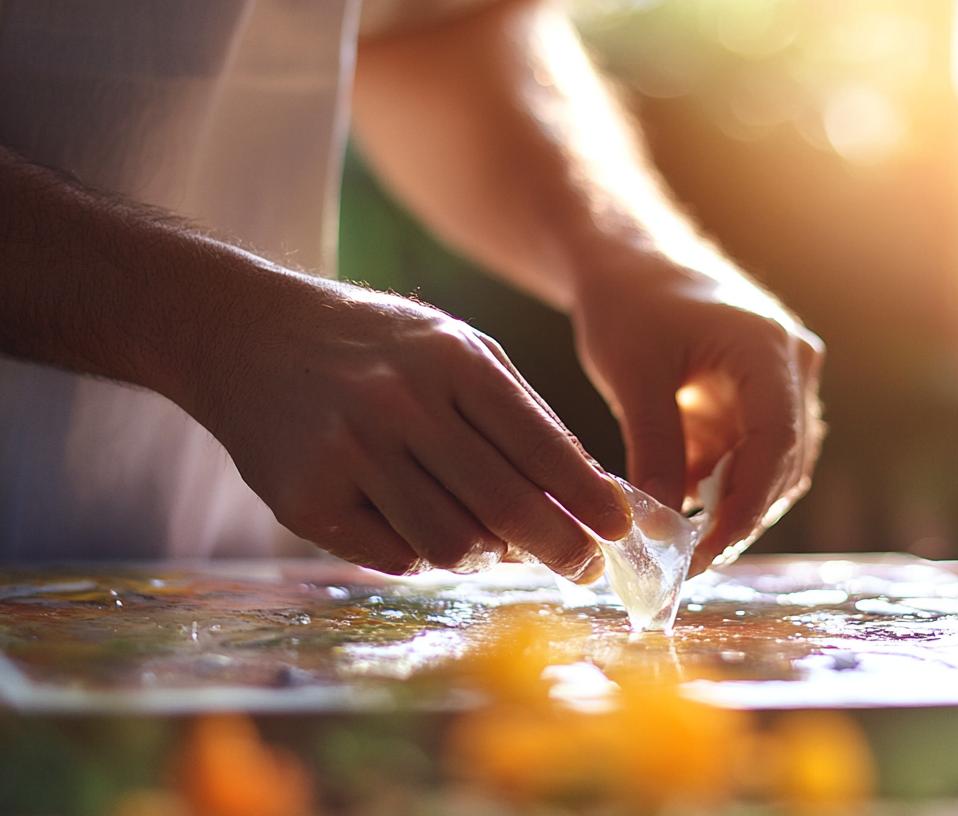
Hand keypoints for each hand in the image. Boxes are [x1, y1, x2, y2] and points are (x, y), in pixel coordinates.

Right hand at [187, 273, 631, 577]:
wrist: (248, 335)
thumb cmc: (378, 347)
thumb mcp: (457, 350)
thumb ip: (522, 414)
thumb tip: (589, 490)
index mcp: (454, 362)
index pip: (544, 447)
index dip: (591, 500)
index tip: (621, 532)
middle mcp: (402, 406)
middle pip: (507, 507)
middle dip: (562, 548)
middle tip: (584, 568)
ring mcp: (349, 453)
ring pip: (452, 544)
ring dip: (484, 554)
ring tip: (489, 540)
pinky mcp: (305, 499)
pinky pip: (394, 557)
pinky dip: (420, 554)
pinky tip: (417, 524)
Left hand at [571, 248, 824, 574]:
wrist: (630, 261)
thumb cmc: (630, 301)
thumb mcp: (633, 376)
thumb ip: (655, 448)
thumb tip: (664, 527)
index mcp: (769, 349)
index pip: (777, 444)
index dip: (747, 506)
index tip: (708, 551)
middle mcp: (793, 364)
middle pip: (783, 462)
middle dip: (739, 514)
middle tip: (689, 561)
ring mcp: (784, 381)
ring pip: (773, 465)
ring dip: (730, 501)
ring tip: (681, 539)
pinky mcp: (762, 397)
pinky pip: (752, 453)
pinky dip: (720, 481)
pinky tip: (680, 498)